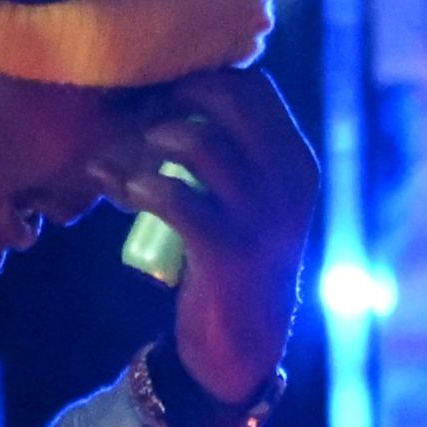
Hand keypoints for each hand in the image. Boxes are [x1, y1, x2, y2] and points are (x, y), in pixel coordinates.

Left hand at [96, 66, 317, 407]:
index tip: (168, 101)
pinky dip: (142, 187)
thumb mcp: (253, 202)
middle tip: (144, 126)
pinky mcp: (226, 250)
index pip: (253, 85)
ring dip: (149, 145)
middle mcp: (288, 182)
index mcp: (297, 162)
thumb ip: (233, 152)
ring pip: (195, 143)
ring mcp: (261, 216)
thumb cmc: (236, 261)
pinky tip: (129, 193)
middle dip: (174, 99)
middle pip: (226, 98)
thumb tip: (169, 97)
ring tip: (132, 168)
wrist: (244, 346)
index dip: (203, 79)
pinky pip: (175, 196)